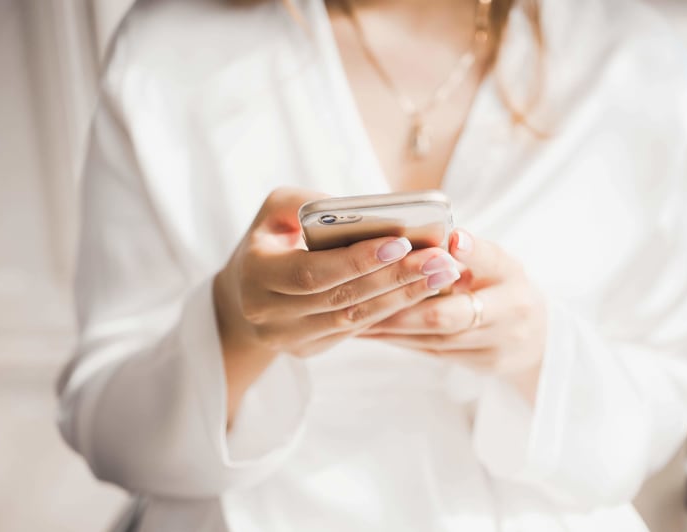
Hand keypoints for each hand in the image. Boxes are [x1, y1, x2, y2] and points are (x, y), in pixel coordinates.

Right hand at [213, 187, 460, 421]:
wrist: (244, 293)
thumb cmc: (268, 240)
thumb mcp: (273, 211)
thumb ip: (305, 202)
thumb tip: (357, 210)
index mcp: (256, 275)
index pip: (311, 273)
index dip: (357, 260)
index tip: (401, 241)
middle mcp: (269, 314)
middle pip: (341, 299)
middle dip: (394, 278)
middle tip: (438, 258)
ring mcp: (290, 339)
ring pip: (355, 320)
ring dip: (403, 296)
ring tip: (442, 273)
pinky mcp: (311, 349)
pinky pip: (358, 330)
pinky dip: (393, 309)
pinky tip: (423, 288)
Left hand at [361, 229, 546, 400]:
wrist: (537, 338)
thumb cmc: (501, 287)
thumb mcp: (495, 263)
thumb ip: (468, 253)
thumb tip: (435, 237)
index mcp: (511, 274)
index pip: (491, 260)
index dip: (471, 252)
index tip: (453, 240)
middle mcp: (510, 310)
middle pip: (451, 313)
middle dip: (404, 305)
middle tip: (364, 295)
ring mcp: (498, 343)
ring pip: (435, 337)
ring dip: (391, 326)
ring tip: (353, 315)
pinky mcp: (484, 365)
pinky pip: (433, 351)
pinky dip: (399, 339)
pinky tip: (370, 331)